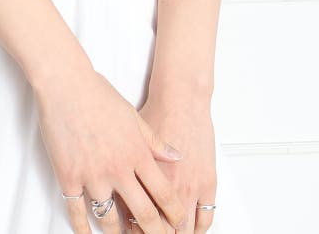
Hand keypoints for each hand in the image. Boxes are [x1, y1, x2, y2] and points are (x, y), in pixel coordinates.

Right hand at [32, 66, 187, 233]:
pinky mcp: (68, 176)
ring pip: (110, 220)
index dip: (173, 214)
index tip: (177, 223)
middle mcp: (118, 168)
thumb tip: (175, 156)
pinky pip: (77, 211)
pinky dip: (83, 228)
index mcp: (136, 152)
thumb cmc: (98, 93)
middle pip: (143, 213)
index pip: (163, 193)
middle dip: (154, 232)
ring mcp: (92, 175)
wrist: (65, 84)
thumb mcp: (133, 115)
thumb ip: (155, 140)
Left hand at [119, 92, 216, 233]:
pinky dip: (198, 229)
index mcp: (142, 177)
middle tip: (151, 233)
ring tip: (169, 233)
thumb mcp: (130, 137)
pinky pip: (205, 218)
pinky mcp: (207, 183)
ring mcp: (189, 186)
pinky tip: (191, 229)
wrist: (181, 97)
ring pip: (182, 229)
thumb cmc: (155, 111)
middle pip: (158, 227)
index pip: (134, 216)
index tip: (129, 230)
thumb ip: (122, 164)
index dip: (131, 228)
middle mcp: (166, 185)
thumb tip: (111, 185)